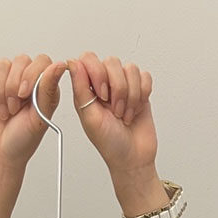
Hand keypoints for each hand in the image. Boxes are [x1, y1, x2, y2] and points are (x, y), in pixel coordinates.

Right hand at [0, 54, 67, 173]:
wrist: (1, 153)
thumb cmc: (23, 140)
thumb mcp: (40, 118)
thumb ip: (49, 90)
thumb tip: (60, 64)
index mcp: (46, 86)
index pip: (42, 61)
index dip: (31, 74)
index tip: (24, 95)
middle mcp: (28, 79)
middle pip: (21, 60)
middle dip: (14, 86)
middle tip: (14, 108)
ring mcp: (10, 79)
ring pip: (4, 64)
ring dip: (1, 91)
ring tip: (5, 110)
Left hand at [66, 53, 156, 177]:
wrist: (133, 158)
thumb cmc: (110, 144)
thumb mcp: (90, 118)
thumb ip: (80, 89)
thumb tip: (72, 62)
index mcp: (87, 90)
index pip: (89, 59)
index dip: (97, 72)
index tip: (102, 95)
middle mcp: (104, 84)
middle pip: (112, 62)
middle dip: (117, 88)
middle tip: (115, 110)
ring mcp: (123, 86)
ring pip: (130, 69)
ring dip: (130, 95)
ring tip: (125, 114)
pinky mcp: (140, 90)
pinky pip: (145, 76)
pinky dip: (142, 94)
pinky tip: (136, 109)